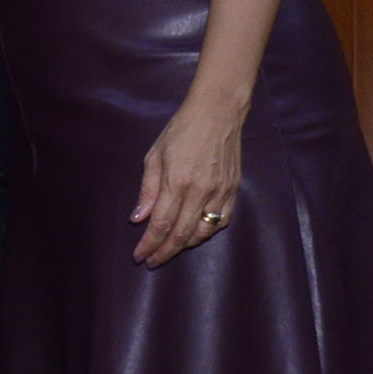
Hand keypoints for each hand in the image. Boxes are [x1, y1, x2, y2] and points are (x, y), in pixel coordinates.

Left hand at [131, 97, 243, 266]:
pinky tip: (194, 234)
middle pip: (181, 234)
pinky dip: (207, 233)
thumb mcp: (154, 155)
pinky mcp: (234, 189)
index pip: (161, 224)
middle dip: (164, 253)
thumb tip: (138, 219)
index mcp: (177, 181)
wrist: (218, 112)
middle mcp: (201, 190)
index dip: (149, 245)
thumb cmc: (181, 130)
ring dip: (184, 245)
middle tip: (151, 261)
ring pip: (203, 233)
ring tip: (169, 249)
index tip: (140, 256)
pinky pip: (222, 221)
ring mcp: (220, 191)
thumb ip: (147, 190)